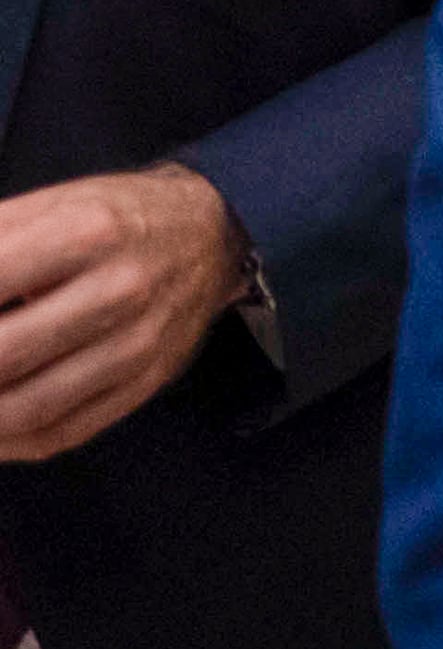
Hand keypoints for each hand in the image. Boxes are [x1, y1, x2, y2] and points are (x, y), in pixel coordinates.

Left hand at [0, 167, 247, 461]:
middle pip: (3, 355)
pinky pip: (60, 434)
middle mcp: (119, 290)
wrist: (215, 234)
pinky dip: (3, 444)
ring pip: (27, 408)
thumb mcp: (46, 204)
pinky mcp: (145, 384)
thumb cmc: (113, 216)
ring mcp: (137, 345)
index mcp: (88, 231)